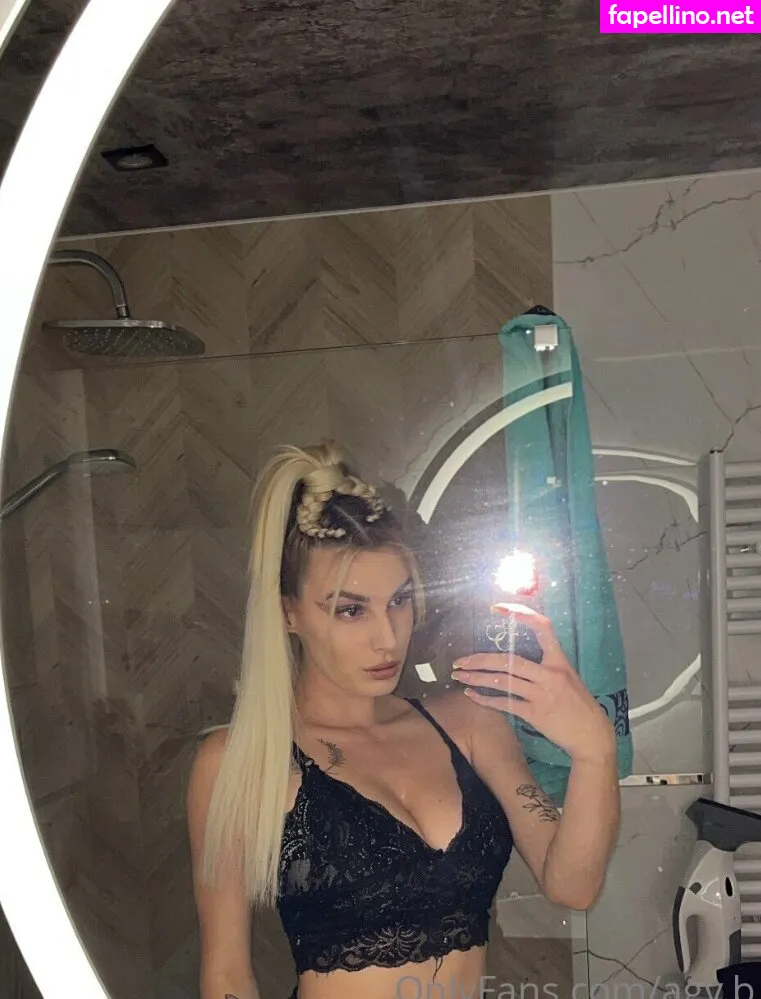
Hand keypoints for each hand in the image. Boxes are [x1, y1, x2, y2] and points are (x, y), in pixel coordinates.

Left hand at [451, 603, 614, 762]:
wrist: (592, 735)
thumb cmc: (578, 704)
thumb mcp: (568, 677)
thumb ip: (546, 665)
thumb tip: (519, 658)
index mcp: (560, 660)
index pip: (542, 627)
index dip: (520, 614)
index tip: (497, 608)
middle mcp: (550, 674)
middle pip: (508, 660)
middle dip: (479, 659)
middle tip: (459, 660)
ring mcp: (542, 694)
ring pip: (502, 681)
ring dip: (476, 678)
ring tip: (458, 676)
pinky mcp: (535, 714)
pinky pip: (505, 703)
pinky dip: (485, 699)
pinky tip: (471, 695)